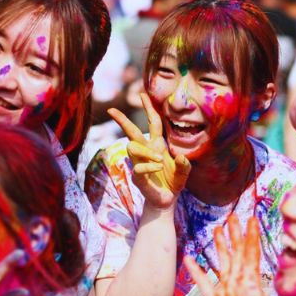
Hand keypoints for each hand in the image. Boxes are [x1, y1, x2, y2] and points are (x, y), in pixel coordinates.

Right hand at [108, 92, 190, 209]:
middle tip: (111, 110)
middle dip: (122, 120)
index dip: (148, 108)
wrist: (167, 200)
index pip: (152, 122)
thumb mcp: (184, 171)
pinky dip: (150, 166)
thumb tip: (180, 157)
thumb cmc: (174, 182)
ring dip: (147, 152)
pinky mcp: (137, 175)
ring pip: (132, 146)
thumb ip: (185, 164)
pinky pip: (139, 166)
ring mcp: (139, 162)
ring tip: (160, 161)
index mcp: (157, 145)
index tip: (142, 94)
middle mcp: (146, 151)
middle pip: (132, 131)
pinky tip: (159, 169)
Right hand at [185, 214, 276, 295]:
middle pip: (237, 253)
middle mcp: (239, 284)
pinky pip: (203, 282)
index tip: (252, 219)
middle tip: (232, 216)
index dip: (251, 237)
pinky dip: (196, 270)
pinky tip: (189, 258)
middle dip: (234, 235)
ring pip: (223, 263)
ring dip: (220, 246)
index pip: (251, 256)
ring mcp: (226, 291)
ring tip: (217, 229)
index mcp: (252, 286)